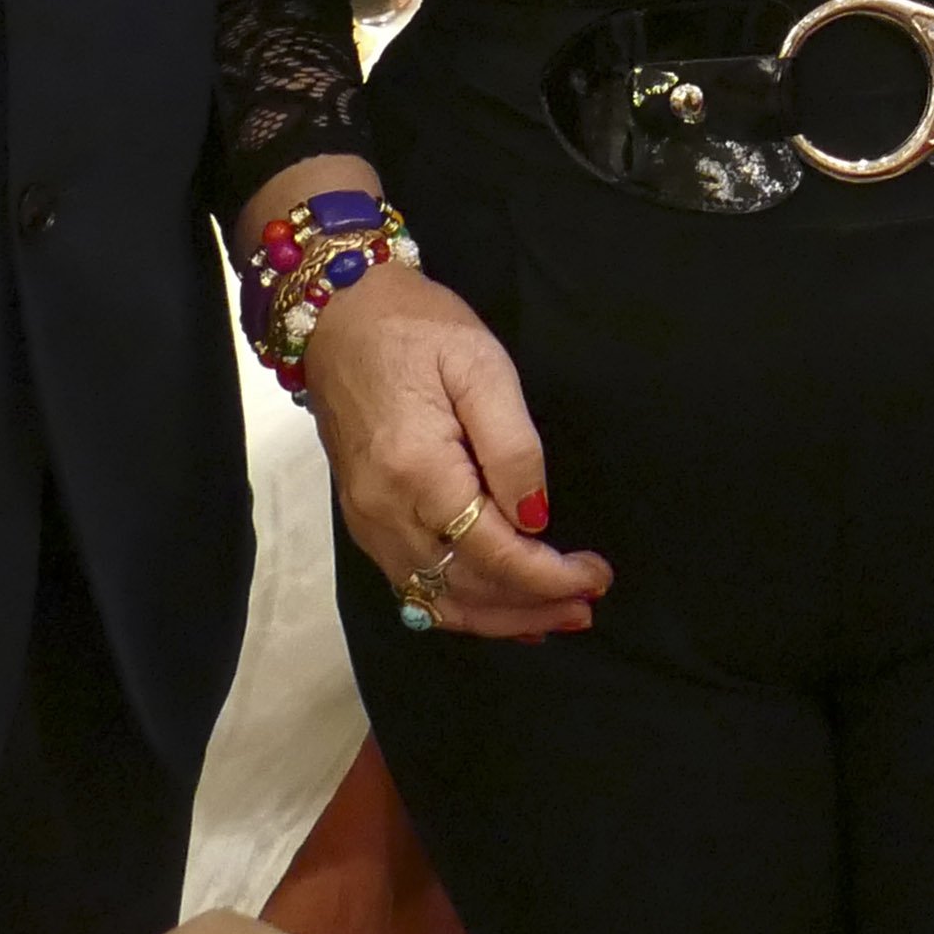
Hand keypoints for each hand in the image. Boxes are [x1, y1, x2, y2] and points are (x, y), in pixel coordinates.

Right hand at [302, 262, 609, 643]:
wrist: (337, 315)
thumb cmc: (416, 328)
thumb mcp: (482, 365)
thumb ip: (513, 447)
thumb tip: (537, 519)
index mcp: (418, 471)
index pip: (493, 553)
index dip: (549, 577)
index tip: (596, 575)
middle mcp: (384, 511)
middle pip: (466, 590)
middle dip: (533, 606)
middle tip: (589, 603)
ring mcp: (366, 522)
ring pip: (437, 601)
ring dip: (500, 618)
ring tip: (557, 616)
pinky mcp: (363, 520)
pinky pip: (412, 586)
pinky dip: (459, 608)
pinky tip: (500, 610)